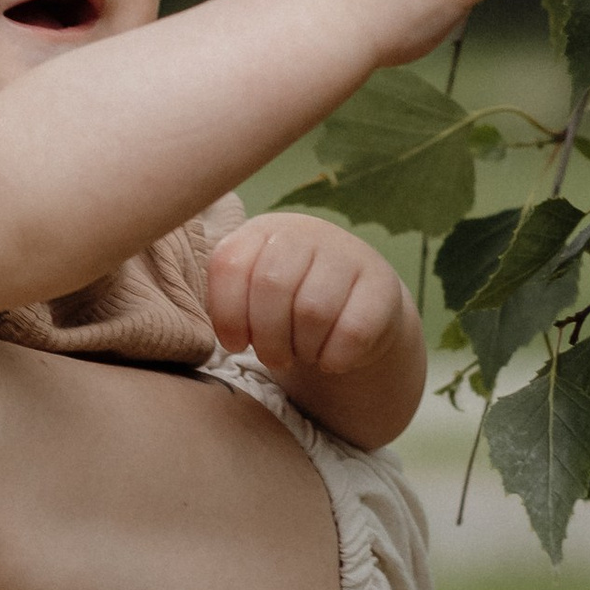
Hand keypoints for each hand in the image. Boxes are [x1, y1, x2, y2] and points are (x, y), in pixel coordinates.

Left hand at [206, 215, 426, 447]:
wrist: (354, 309)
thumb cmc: (284, 307)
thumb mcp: (247, 293)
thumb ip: (220, 296)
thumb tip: (206, 326)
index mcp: (261, 231)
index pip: (229, 265)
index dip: (227, 316)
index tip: (234, 342)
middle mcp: (305, 232)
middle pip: (272, 286)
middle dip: (268, 338)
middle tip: (274, 356)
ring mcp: (348, 254)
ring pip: (313, 311)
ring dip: (302, 349)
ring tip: (303, 352)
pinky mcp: (383, 285)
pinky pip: (352, 332)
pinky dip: (335, 358)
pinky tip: (332, 356)